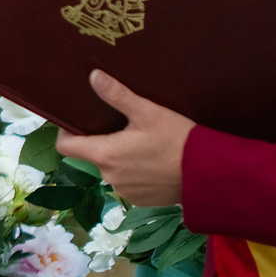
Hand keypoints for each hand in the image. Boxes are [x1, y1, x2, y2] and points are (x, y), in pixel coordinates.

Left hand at [52, 70, 193, 209]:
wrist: (209, 173)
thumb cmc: (178, 140)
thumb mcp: (148, 112)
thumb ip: (117, 95)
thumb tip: (93, 76)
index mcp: (105, 155)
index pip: (66, 147)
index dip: (66, 132)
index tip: (76, 121)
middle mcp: (109, 177)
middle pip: (92, 155)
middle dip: (102, 141)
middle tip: (122, 126)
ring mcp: (125, 191)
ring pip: (112, 169)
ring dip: (120, 158)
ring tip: (142, 143)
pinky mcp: (140, 200)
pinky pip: (128, 182)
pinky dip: (135, 172)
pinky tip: (153, 161)